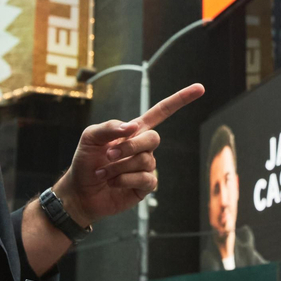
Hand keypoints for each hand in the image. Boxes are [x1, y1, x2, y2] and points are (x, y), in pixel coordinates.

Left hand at [54, 84, 204, 227]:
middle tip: (110, 154)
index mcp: (134, 131)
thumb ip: (109, 127)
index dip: (180, 99)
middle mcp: (143, 147)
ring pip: (145, 161)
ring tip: (104, 173)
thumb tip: (133, 127)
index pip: (161, 112)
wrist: (80, 192)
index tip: (200, 88)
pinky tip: (113, 183)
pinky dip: (125, 180)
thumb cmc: (85, 162)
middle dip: (131, 146)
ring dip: (119, 167)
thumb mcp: (89, 138)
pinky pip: (146, 179)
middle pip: (154, 138)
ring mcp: (146, 167)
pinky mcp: (146, 186)